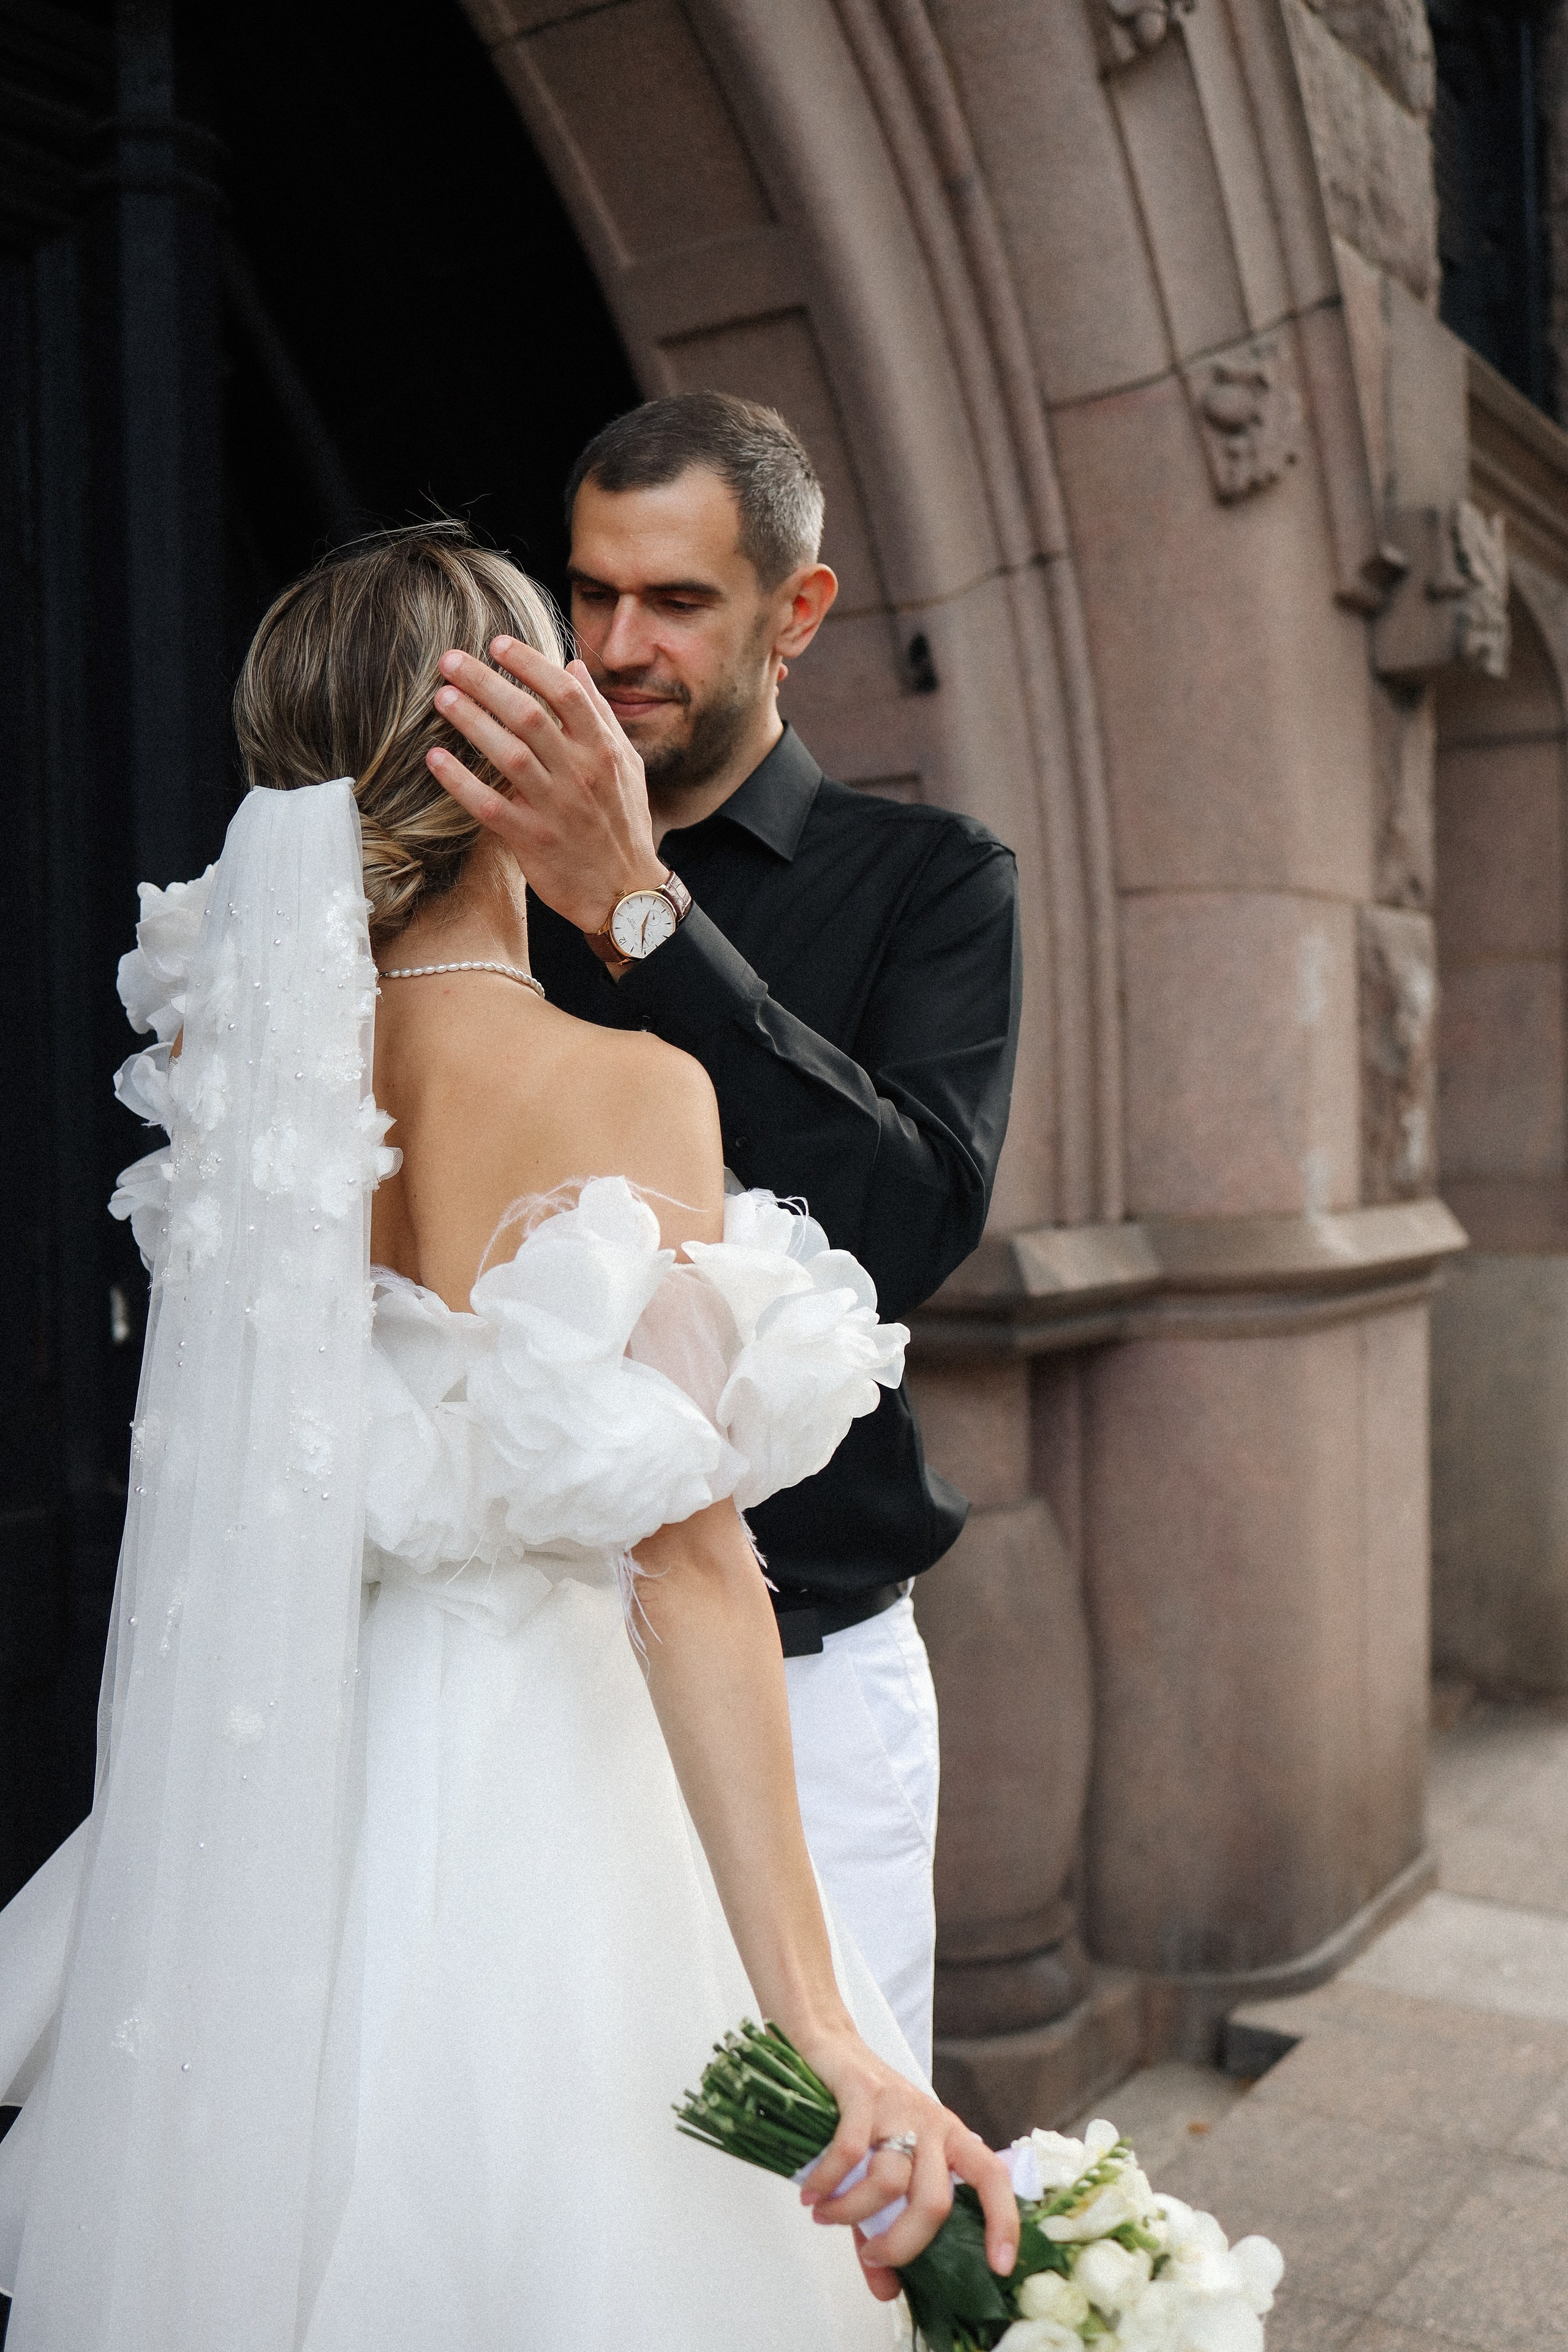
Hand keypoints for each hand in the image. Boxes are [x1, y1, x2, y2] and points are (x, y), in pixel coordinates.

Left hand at [426, 639, 666, 932]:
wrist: (625, 893)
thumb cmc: (622, 822)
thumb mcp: (626, 764)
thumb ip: (599, 715)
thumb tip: (573, 667)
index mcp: (603, 750)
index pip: (565, 693)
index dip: (529, 663)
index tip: (497, 644)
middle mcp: (580, 773)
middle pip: (528, 715)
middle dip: (486, 682)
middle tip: (450, 660)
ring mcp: (555, 807)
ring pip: (508, 754)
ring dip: (471, 721)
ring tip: (441, 698)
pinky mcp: (532, 840)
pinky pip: (490, 805)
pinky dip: (461, 781)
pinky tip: (435, 759)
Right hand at [792, 2024, 1016, 2294]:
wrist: (829, 2045)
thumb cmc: (862, 2115)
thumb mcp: (879, 2173)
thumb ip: (882, 2229)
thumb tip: (886, 2290)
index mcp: (951, 2140)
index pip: (992, 2177)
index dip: (1003, 2221)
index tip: (999, 2266)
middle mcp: (933, 2123)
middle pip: (934, 2201)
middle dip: (901, 2244)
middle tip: (871, 2255)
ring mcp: (900, 2105)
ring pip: (888, 2181)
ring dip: (851, 2212)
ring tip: (826, 2216)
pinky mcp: (863, 2091)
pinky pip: (848, 2152)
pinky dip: (826, 2182)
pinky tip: (812, 2194)